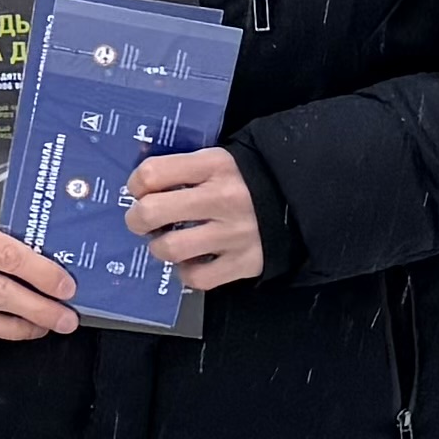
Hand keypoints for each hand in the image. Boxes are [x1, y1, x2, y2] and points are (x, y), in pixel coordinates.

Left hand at [125, 146, 264, 291]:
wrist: (302, 202)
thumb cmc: (249, 180)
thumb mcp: (220, 160)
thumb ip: (184, 168)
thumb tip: (139, 183)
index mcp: (215, 165)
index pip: (152, 173)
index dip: (136, 184)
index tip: (141, 191)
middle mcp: (223, 198)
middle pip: (151, 212)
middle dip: (137, 219)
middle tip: (143, 221)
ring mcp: (234, 233)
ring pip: (170, 248)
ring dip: (160, 248)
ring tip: (170, 241)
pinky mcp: (245, 262)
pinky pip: (197, 277)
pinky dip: (188, 272)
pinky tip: (193, 260)